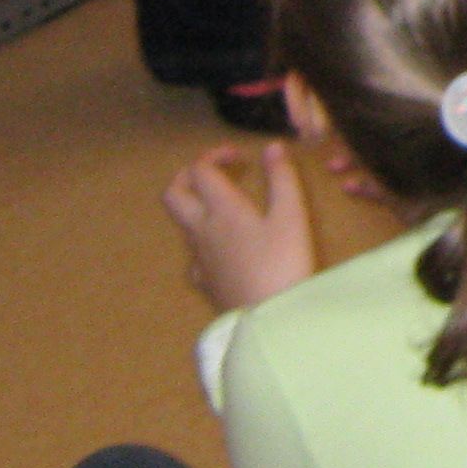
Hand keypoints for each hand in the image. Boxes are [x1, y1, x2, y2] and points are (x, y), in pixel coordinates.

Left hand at [162, 141, 316, 311]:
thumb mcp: (292, 216)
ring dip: (197, 205)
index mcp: (222, 209)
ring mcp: (197, 258)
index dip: (215, 155)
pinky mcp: (202, 281)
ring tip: (229, 207)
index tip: (239, 156)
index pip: (200, 170)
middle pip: (174, 194)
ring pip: (182, 222)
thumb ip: (282, 178)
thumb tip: (273, 146)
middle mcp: (201, 230)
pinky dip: (205, 238)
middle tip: (216, 174)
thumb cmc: (283, 263)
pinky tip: (226, 246)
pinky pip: (193, 252)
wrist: (266, 321)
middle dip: (188, 176)